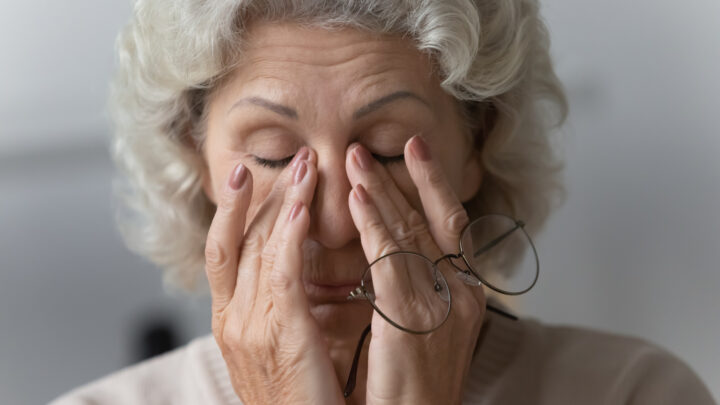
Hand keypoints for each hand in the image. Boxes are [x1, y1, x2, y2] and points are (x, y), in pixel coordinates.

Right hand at [204, 148, 343, 404]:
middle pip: (238, 240)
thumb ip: (277, 308)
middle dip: (260, 194)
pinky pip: (282, 271)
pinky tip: (302, 205)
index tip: (247, 176)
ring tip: (304, 165)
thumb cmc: (299, 400)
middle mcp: (232, 318)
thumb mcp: (276, 349)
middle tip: (289, 157)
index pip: (225, 251)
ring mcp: (251, 324)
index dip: (233, 210)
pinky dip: (289, 234)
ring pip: (258, 246)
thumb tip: (288, 270)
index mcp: (230, 321)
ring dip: (282, 201)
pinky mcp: (281, 331)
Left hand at [345, 136, 485, 404]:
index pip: (451, 227)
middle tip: (368, 146)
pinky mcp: (412, 320)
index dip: (433, 185)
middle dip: (400, 179)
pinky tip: (358, 198)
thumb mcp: (429, 331)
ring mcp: (441, 305)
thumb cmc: (417, 389)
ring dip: (380, 192)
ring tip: (353, 159)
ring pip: (410, 233)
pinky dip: (374, 225)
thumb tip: (396, 256)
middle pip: (430, 221)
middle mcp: (461, 294)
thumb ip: (419, 290)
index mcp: (467, 295)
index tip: (414, 151)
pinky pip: (390, 261)